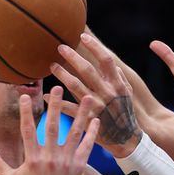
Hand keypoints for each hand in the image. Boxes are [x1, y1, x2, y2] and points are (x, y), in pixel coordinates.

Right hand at [0, 86, 99, 174]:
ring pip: (74, 133)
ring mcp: (66, 162)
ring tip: (87, 98)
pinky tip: (96, 119)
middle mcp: (50, 158)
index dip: (25, 113)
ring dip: (81, 114)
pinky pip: (87, 146)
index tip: (24, 96)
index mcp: (32, 159)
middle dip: (54, 106)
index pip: (27, 131)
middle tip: (57, 87)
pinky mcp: (79, 167)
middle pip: (52, 127)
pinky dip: (92, 133)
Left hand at [51, 34, 142, 157]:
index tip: (82, 36)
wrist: (126, 138)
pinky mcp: (87, 118)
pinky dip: (56, 102)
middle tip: (60, 47)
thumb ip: (119, 76)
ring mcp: (97, 105)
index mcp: (117, 83)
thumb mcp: (128, 92)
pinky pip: (68, 108)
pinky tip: (45, 96)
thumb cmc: (125, 112)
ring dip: (62, 74)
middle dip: (72, 57)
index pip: (105, 60)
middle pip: (87, 70)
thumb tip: (109, 61)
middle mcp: (107, 92)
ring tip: (51, 66)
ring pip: (75, 86)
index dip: (94, 47)